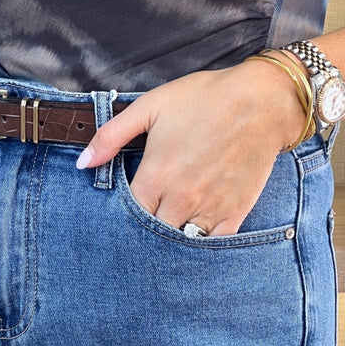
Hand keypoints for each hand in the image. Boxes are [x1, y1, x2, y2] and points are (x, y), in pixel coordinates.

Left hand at [76, 59, 307, 234]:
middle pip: (150, 234)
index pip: (126, 215)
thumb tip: (82, 162)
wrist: (262, 101)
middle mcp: (181, 199)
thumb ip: (111, 135)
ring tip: (163, 232)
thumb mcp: (151, 106)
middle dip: (142, 232)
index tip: (116, 215)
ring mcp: (209, 209)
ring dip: (168, 242)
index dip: (119, 218)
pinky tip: (191, 238)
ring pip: (179, 244)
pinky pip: (212, 245)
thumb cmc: (205, 98)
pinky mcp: (235, 213)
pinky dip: (199, 247)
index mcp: (156, 176)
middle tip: (140, 225)